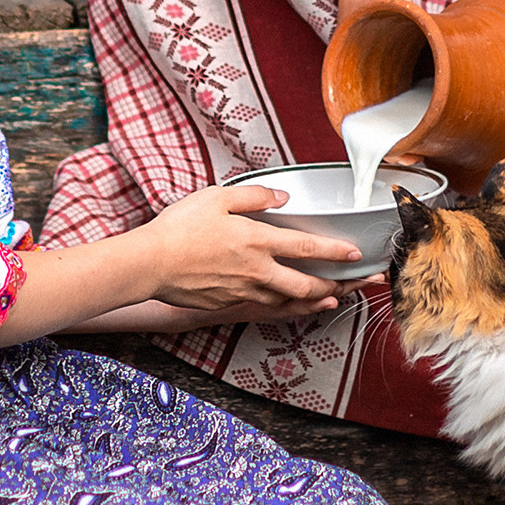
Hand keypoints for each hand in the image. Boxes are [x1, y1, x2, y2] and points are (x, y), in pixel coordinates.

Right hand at [138, 185, 358, 317]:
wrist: (150, 264)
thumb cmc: (179, 228)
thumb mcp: (217, 197)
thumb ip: (254, 196)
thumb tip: (282, 198)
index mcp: (256, 241)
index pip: (306, 247)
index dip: (334, 251)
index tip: (354, 254)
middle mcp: (256, 271)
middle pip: (305, 285)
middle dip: (333, 286)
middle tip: (350, 285)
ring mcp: (243, 291)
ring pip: (287, 302)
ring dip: (312, 301)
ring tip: (328, 299)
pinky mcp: (227, 303)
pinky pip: (263, 307)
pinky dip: (282, 307)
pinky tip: (286, 303)